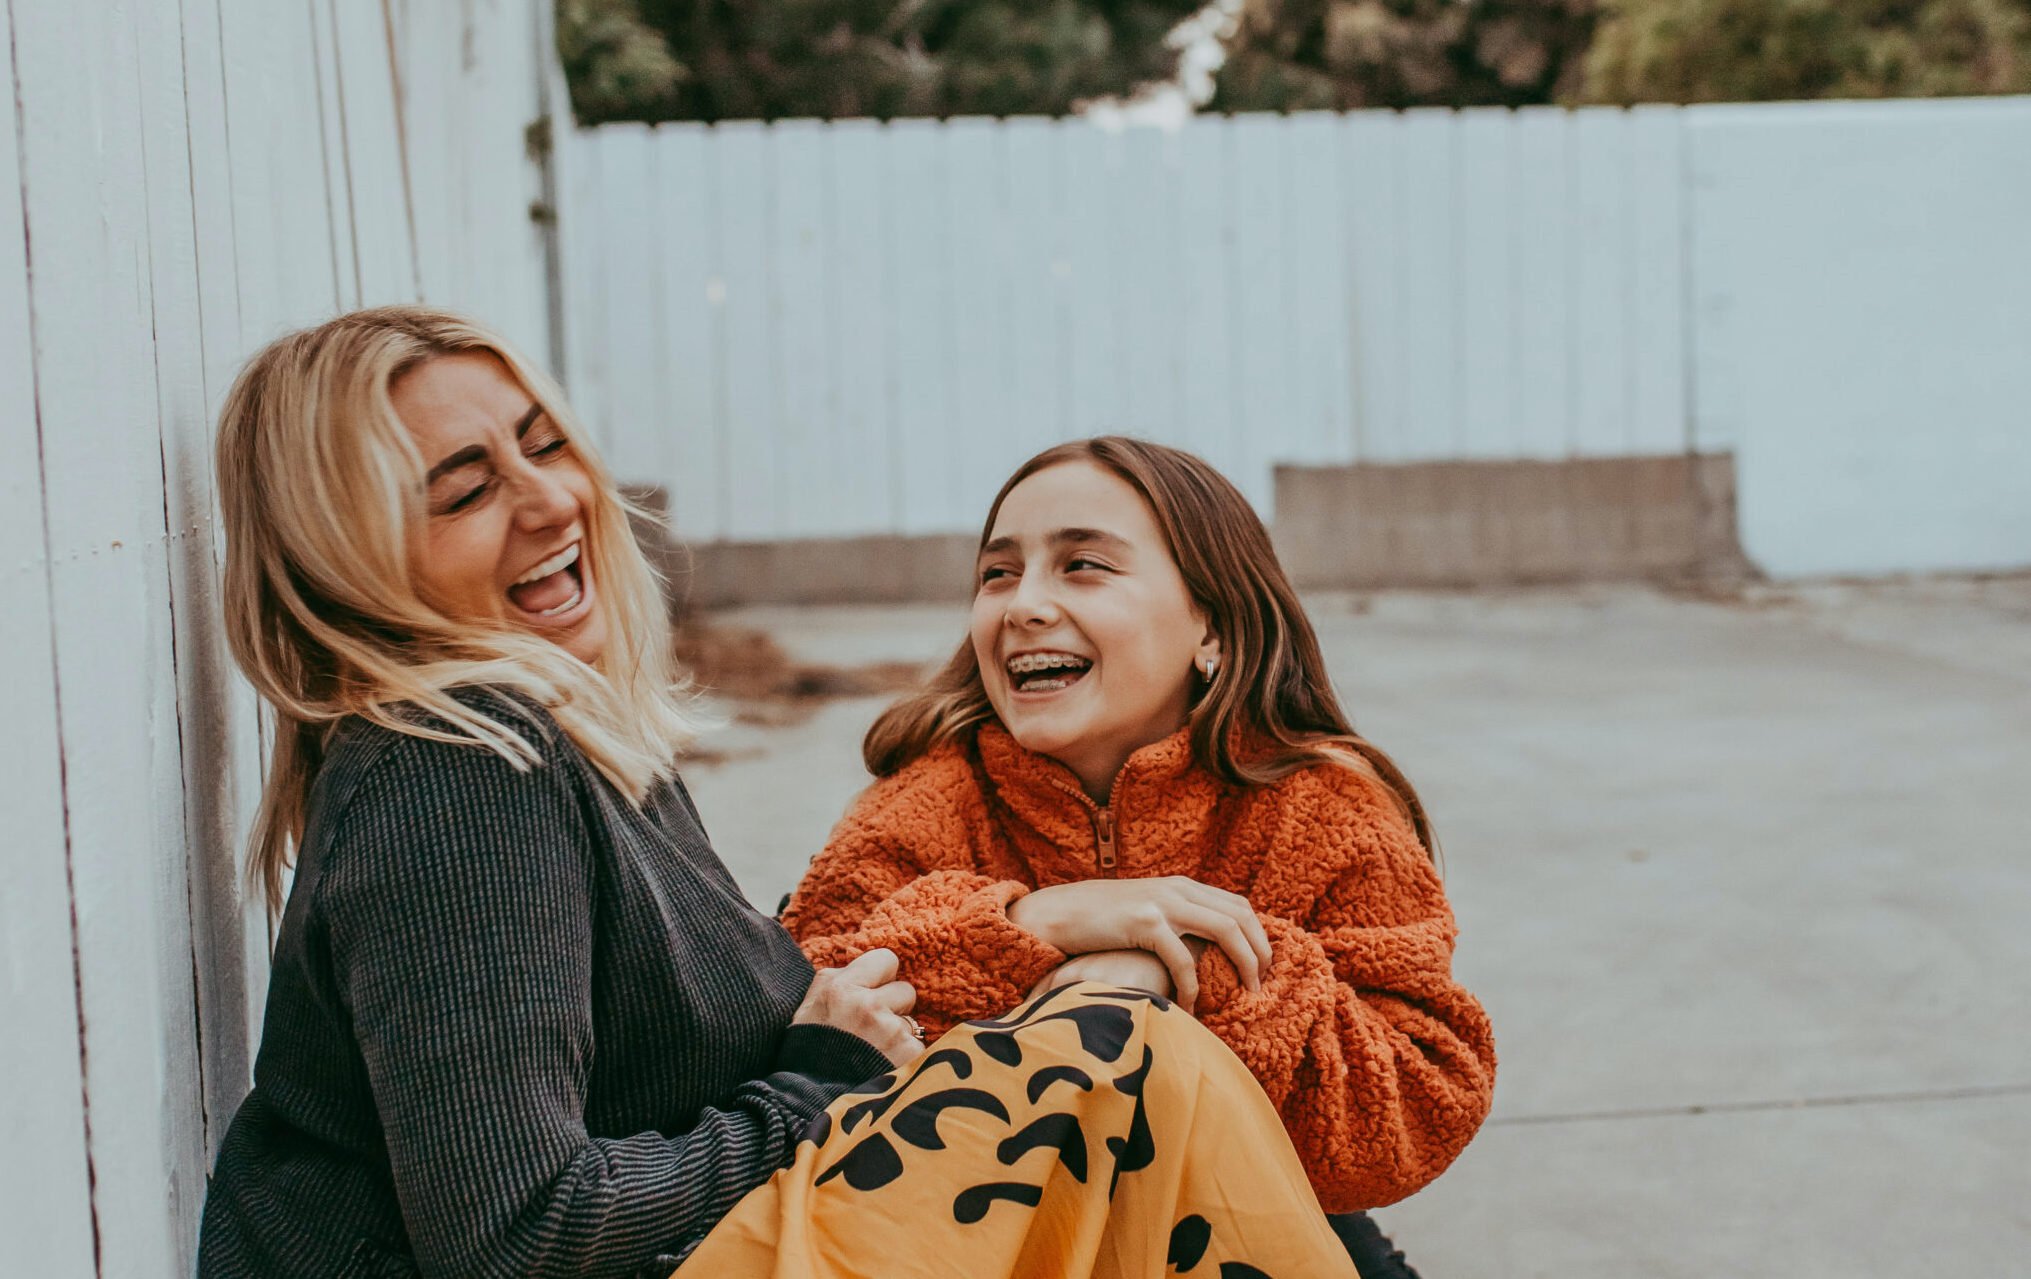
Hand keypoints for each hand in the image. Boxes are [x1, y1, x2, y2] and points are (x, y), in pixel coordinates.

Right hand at [792, 947, 924, 1066]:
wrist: (811, 1104)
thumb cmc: (809, 1052)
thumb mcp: (810, 1005)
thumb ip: (837, 977)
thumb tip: (865, 965)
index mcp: (842, 988)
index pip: (887, 959)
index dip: (881, 977)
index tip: (872, 991)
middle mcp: (868, 1006)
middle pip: (906, 990)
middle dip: (894, 1007)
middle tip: (872, 1028)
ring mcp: (891, 1032)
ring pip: (912, 1022)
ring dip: (898, 1034)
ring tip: (874, 1053)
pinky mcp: (909, 1056)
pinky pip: (917, 1047)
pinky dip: (905, 1058)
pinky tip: (884, 1068)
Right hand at [1006, 878, 1269, 1010]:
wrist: (1056, 913)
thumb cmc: (1100, 922)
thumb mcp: (1144, 911)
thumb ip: (1174, 919)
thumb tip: (1203, 947)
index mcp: (1181, 885)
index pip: (1238, 904)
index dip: (1259, 935)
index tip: (1264, 966)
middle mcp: (1178, 889)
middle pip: (1240, 916)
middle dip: (1260, 952)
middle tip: (1263, 985)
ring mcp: (1161, 902)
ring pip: (1225, 930)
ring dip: (1243, 964)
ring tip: (1246, 994)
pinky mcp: (1143, 922)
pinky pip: (1183, 956)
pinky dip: (1193, 984)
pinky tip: (1191, 1004)